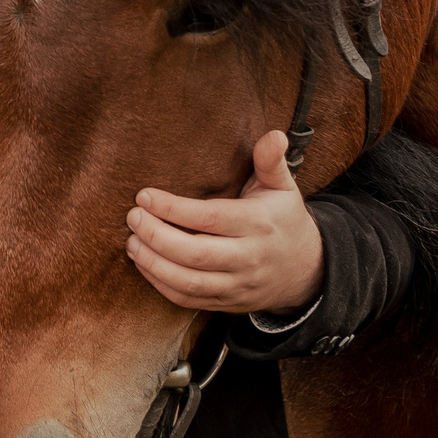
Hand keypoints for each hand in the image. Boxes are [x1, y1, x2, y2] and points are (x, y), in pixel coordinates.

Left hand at [126, 129, 324, 315]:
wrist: (305, 270)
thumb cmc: (283, 220)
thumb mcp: (284, 188)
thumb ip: (272, 161)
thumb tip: (274, 134)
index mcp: (258, 224)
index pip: (210, 218)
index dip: (173, 209)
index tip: (144, 196)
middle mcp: (247, 258)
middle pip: (195, 254)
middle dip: (157, 237)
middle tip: (133, 218)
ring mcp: (237, 284)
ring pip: (189, 282)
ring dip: (154, 264)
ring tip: (132, 243)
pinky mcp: (227, 303)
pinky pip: (188, 300)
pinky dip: (161, 285)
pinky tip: (145, 264)